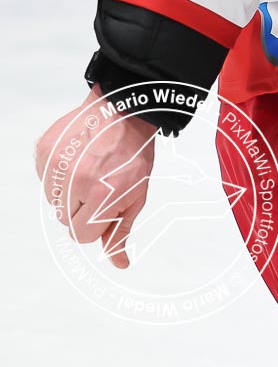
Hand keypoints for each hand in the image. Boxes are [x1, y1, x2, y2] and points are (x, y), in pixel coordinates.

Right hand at [34, 85, 159, 268]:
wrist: (125, 110)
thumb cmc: (134, 155)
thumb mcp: (137, 194)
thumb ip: (121, 231)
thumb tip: (120, 264)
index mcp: (100, 197)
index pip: (81, 235)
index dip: (96, 222)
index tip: (107, 204)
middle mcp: (74, 183)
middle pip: (65, 220)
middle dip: (82, 209)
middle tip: (100, 184)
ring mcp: (55, 166)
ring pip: (52, 201)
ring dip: (68, 192)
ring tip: (90, 169)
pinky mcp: (43, 152)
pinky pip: (44, 180)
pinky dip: (57, 174)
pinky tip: (77, 158)